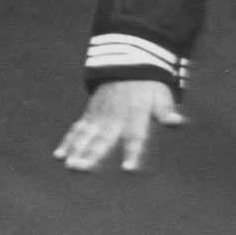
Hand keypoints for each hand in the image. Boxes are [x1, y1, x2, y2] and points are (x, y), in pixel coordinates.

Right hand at [54, 81, 184, 172]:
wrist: (128, 65)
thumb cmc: (150, 86)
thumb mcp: (161, 95)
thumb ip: (166, 110)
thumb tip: (176, 122)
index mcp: (135, 114)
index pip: (134, 136)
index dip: (132, 152)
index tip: (128, 169)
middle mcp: (114, 117)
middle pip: (103, 139)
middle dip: (92, 155)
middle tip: (82, 170)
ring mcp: (99, 115)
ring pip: (86, 135)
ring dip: (76, 150)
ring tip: (69, 166)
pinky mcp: (89, 114)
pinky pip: (76, 128)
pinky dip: (67, 141)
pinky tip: (59, 155)